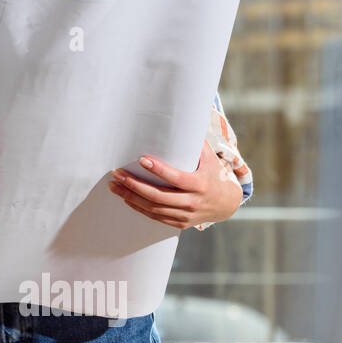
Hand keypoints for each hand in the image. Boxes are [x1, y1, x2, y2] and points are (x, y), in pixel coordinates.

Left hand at [108, 140, 243, 228]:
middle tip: (117, 174)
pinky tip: (127, 198)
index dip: (158, 170)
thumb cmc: (213, 175)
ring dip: (131, 197)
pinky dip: (139, 208)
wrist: (227, 204)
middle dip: (134, 185)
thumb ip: (196, 143)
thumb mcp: (210, 158)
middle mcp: (192, 202)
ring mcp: (186, 215)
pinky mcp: (180, 223)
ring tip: (114, 186)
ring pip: (153, 208)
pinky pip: (156, 217)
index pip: (175, 178)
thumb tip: (184, 119)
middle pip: (158, 196)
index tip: (141, 160)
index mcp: (199, 184)